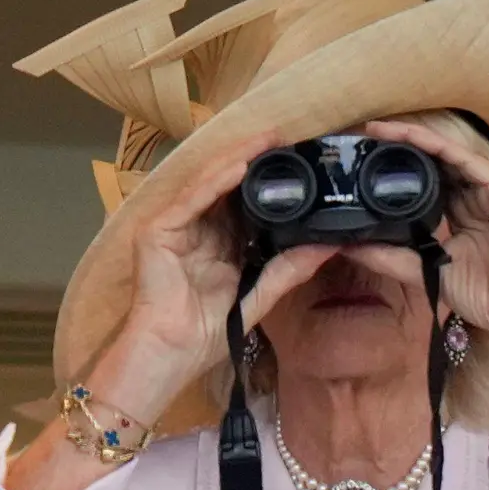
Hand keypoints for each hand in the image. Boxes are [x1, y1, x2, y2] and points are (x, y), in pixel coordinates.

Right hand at [116, 131, 338, 420]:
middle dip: (257, 160)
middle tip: (289, 137)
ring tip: (268, 139)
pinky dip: (216, 181)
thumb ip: (291, 268)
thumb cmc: (208, 331)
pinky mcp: (159, 230)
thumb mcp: (261, 293)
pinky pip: (193, 199)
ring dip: (239, 159)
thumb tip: (329, 246)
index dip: (272, 182)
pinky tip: (239, 164)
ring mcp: (176, 226)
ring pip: (212, 184)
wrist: (174, 352)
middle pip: (230, 186)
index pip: (247, 203)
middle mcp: (198, 228)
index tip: (301, 161)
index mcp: (221, 243)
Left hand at [349, 120, 488, 358]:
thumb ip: (391, 257)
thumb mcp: (426, 271)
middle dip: (400, 149)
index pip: (428, 184)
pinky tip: (409, 135)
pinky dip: (435, 144)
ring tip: (378, 131)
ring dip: (412, 139)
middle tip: (362, 140)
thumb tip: (349, 246)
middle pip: (435, 164)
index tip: (363, 165)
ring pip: (446, 154)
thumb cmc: (485, 295)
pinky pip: (463, 158)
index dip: (398, 172)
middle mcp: (475, 198)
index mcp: (463, 217)